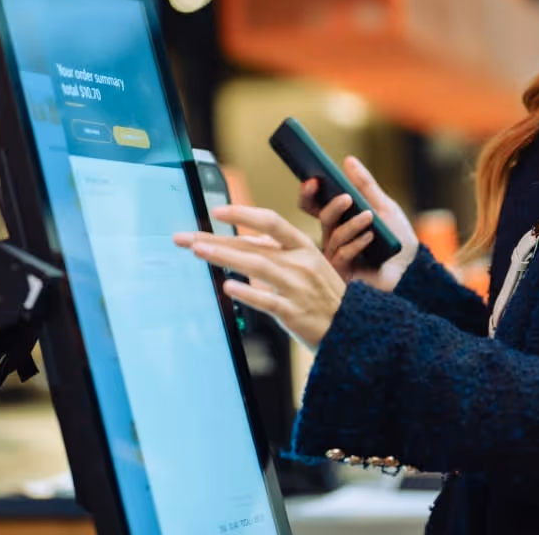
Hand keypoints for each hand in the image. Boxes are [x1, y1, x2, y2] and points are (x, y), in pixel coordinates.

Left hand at [175, 206, 345, 351]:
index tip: (217, 211)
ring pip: (257, 267)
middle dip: (216, 239)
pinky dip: (247, 293)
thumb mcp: (308, 263)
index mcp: (303, 246)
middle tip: (186, 237)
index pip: (271, 221)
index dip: (243, 214)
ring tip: (199, 252)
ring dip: (225, 257)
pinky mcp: (293, 313)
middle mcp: (300, 262)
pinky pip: (267, 301)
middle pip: (253, 245)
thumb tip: (245, 240)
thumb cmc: (324, 294)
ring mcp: (297, 287)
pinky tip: (228, 287)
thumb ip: (277, 251)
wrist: (351, 327)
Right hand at [299, 156, 417, 291]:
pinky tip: (370, 236)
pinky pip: (341, 255)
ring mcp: (336, 257)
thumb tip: (348, 160)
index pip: (315, 205)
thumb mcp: (384, 208)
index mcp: (339, 221)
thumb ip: (366, 185)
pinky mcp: (343, 274)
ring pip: (333, 235)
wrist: (413, 272)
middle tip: (346, 197)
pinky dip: (356, 243)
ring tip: (369, 215)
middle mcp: (334, 238)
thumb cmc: (397, 241)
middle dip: (331, 206)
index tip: (313, 179)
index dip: (309, 193)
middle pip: (322, 218)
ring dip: (352, 224)